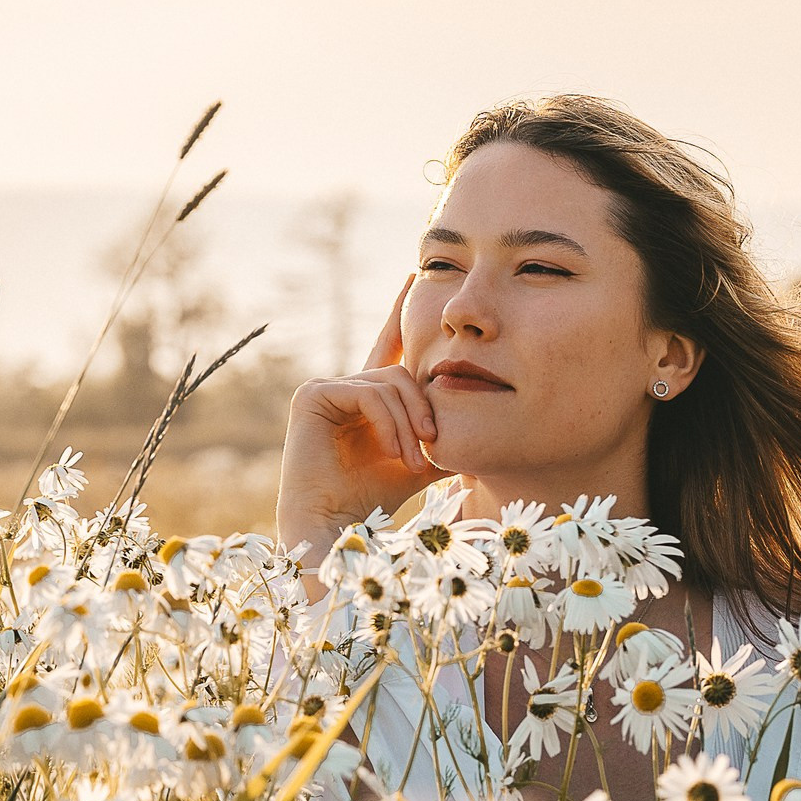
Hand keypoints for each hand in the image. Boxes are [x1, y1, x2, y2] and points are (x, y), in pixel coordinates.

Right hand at [276, 280, 446, 566]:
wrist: (337, 526)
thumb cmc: (375, 499)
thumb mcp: (423, 459)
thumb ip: (446, 436)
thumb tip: (487, 429)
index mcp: (367, 397)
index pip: (389, 346)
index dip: (399, 312)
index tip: (412, 274)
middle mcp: (343, 387)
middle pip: (403, 373)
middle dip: (424, 410)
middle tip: (431, 448)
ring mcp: (324, 388)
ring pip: (390, 383)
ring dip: (410, 425)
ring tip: (413, 461)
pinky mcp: (312, 394)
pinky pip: (369, 392)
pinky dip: (389, 423)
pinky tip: (391, 451)